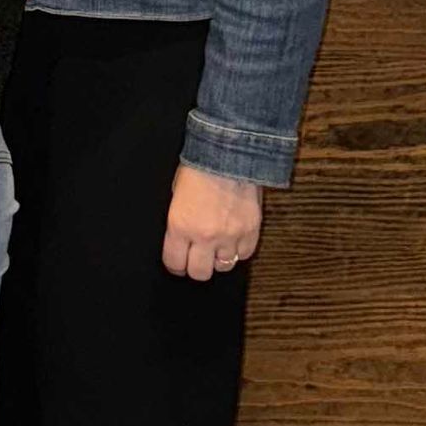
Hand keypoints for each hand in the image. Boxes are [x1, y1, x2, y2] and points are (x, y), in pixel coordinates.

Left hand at [162, 162, 263, 282]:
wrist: (230, 152)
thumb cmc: (200, 168)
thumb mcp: (176, 195)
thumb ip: (179, 222)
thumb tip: (181, 240)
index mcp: (180, 225)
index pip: (175, 263)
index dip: (176, 265)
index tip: (178, 262)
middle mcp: (204, 236)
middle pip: (200, 273)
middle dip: (197, 267)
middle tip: (198, 258)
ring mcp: (230, 235)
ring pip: (224, 266)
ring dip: (219, 258)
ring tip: (218, 245)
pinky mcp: (251, 231)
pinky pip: (244, 254)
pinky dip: (239, 250)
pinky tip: (234, 239)